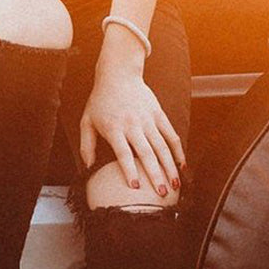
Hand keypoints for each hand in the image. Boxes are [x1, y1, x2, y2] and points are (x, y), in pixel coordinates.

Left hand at [79, 65, 184, 195]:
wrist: (118, 75)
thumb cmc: (101, 100)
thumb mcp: (86, 121)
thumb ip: (87, 145)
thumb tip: (88, 167)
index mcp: (114, 128)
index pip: (124, 153)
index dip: (130, 170)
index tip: (136, 187)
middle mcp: (133, 125)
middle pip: (147, 153)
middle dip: (155, 175)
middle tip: (161, 193)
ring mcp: (148, 120)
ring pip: (162, 147)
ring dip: (170, 167)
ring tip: (175, 184)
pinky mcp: (159, 115)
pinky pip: (171, 135)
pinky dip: (178, 151)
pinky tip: (182, 165)